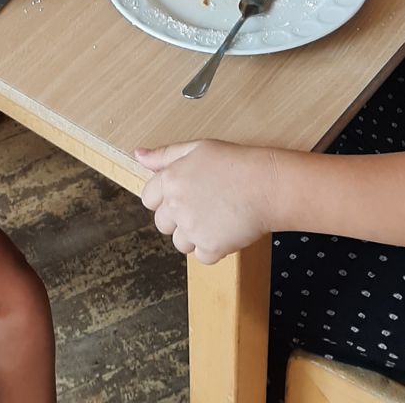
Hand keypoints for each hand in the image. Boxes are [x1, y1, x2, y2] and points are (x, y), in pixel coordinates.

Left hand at [136, 141, 277, 263]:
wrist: (266, 185)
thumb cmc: (236, 162)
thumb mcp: (197, 148)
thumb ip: (165, 155)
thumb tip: (138, 155)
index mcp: (170, 180)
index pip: (148, 198)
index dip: (164, 198)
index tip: (182, 196)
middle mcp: (175, 206)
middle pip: (162, 224)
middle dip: (177, 219)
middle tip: (203, 206)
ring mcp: (191, 229)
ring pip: (180, 243)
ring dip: (194, 235)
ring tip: (217, 217)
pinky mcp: (209, 248)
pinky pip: (202, 256)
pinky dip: (213, 248)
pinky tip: (227, 229)